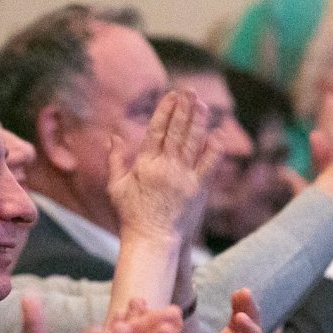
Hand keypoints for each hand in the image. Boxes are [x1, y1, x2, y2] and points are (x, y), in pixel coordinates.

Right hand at [108, 90, 218, 243]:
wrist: (152, 242)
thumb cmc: (131, 216)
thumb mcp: (116, 187)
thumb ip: (115, 160)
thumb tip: (113, 136)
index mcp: (145, 165)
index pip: (156, 131)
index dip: (165, 110)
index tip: (171, 94)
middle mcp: (165, 168)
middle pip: (176, 132)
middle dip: (183, 108)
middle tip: (189, 90)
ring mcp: (184, 178)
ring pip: (193, 143)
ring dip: (198, 121)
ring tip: (202, 103)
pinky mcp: (199, 190)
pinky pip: (209, 165)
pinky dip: (214, 148)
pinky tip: (218, 133)